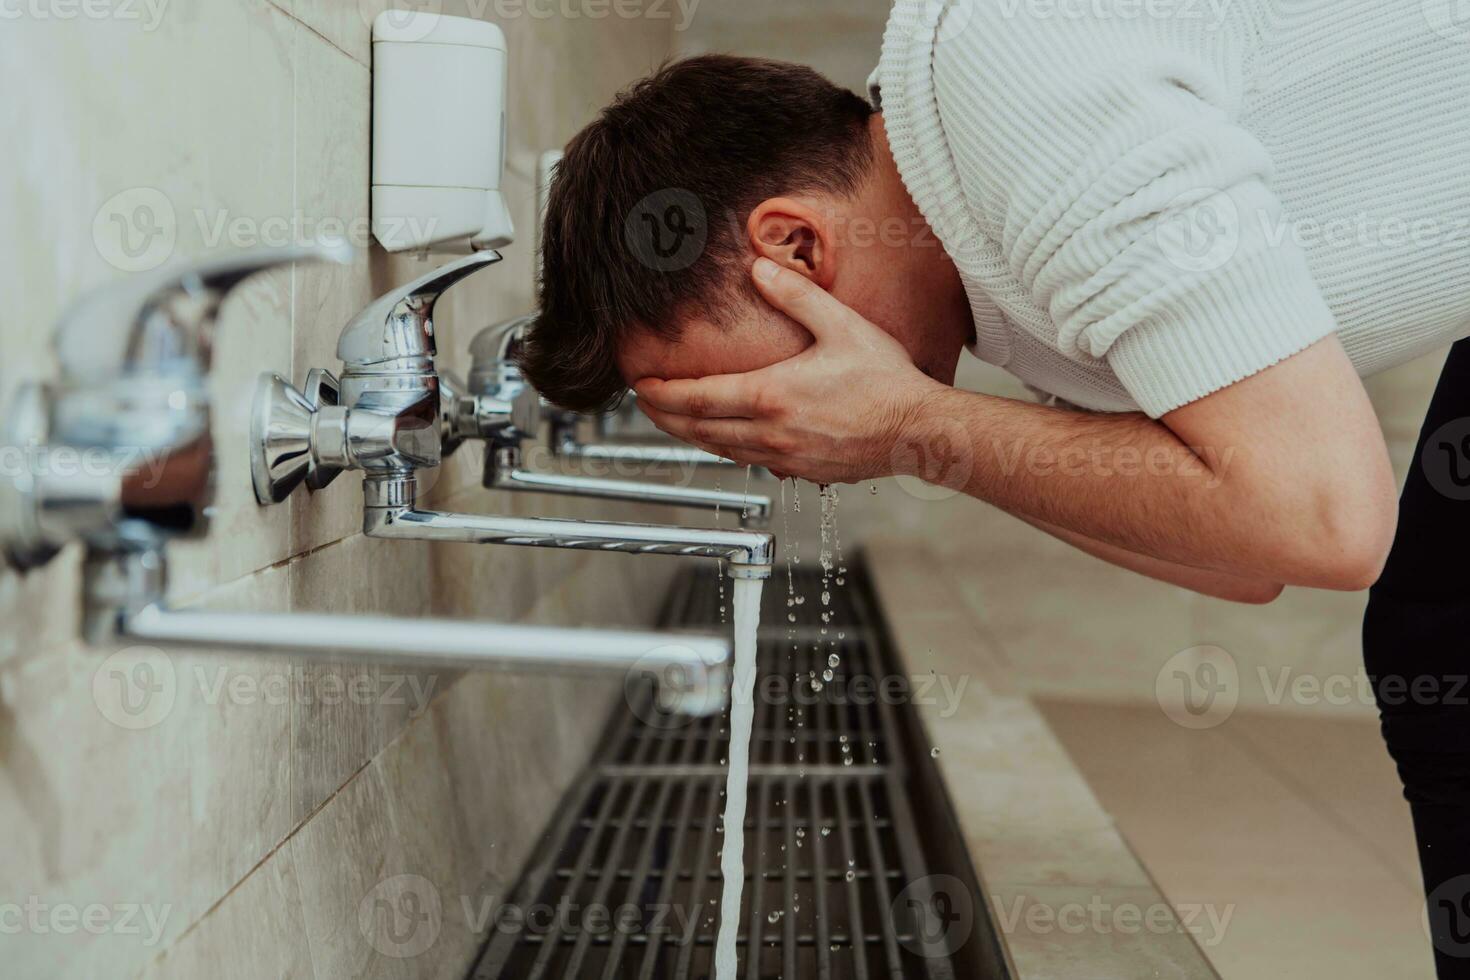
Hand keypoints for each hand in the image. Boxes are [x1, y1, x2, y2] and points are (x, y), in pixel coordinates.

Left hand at [635, 258, 945, 484]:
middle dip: (664, 418)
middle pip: (698, 430)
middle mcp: (771, 433)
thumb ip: (795, 296)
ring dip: (692, 436)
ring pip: (721, 450)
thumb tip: (758, 268)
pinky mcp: (802, 471)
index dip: (662, 393)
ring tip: (675, 421)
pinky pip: (751, 462)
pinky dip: (727, 449)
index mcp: (771, 396)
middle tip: (644, 405)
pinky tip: (727, 439)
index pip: (697, 398)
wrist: (918, 431)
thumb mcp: (841, 325)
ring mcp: (785, 457)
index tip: (641, 385)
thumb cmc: (886, 381)